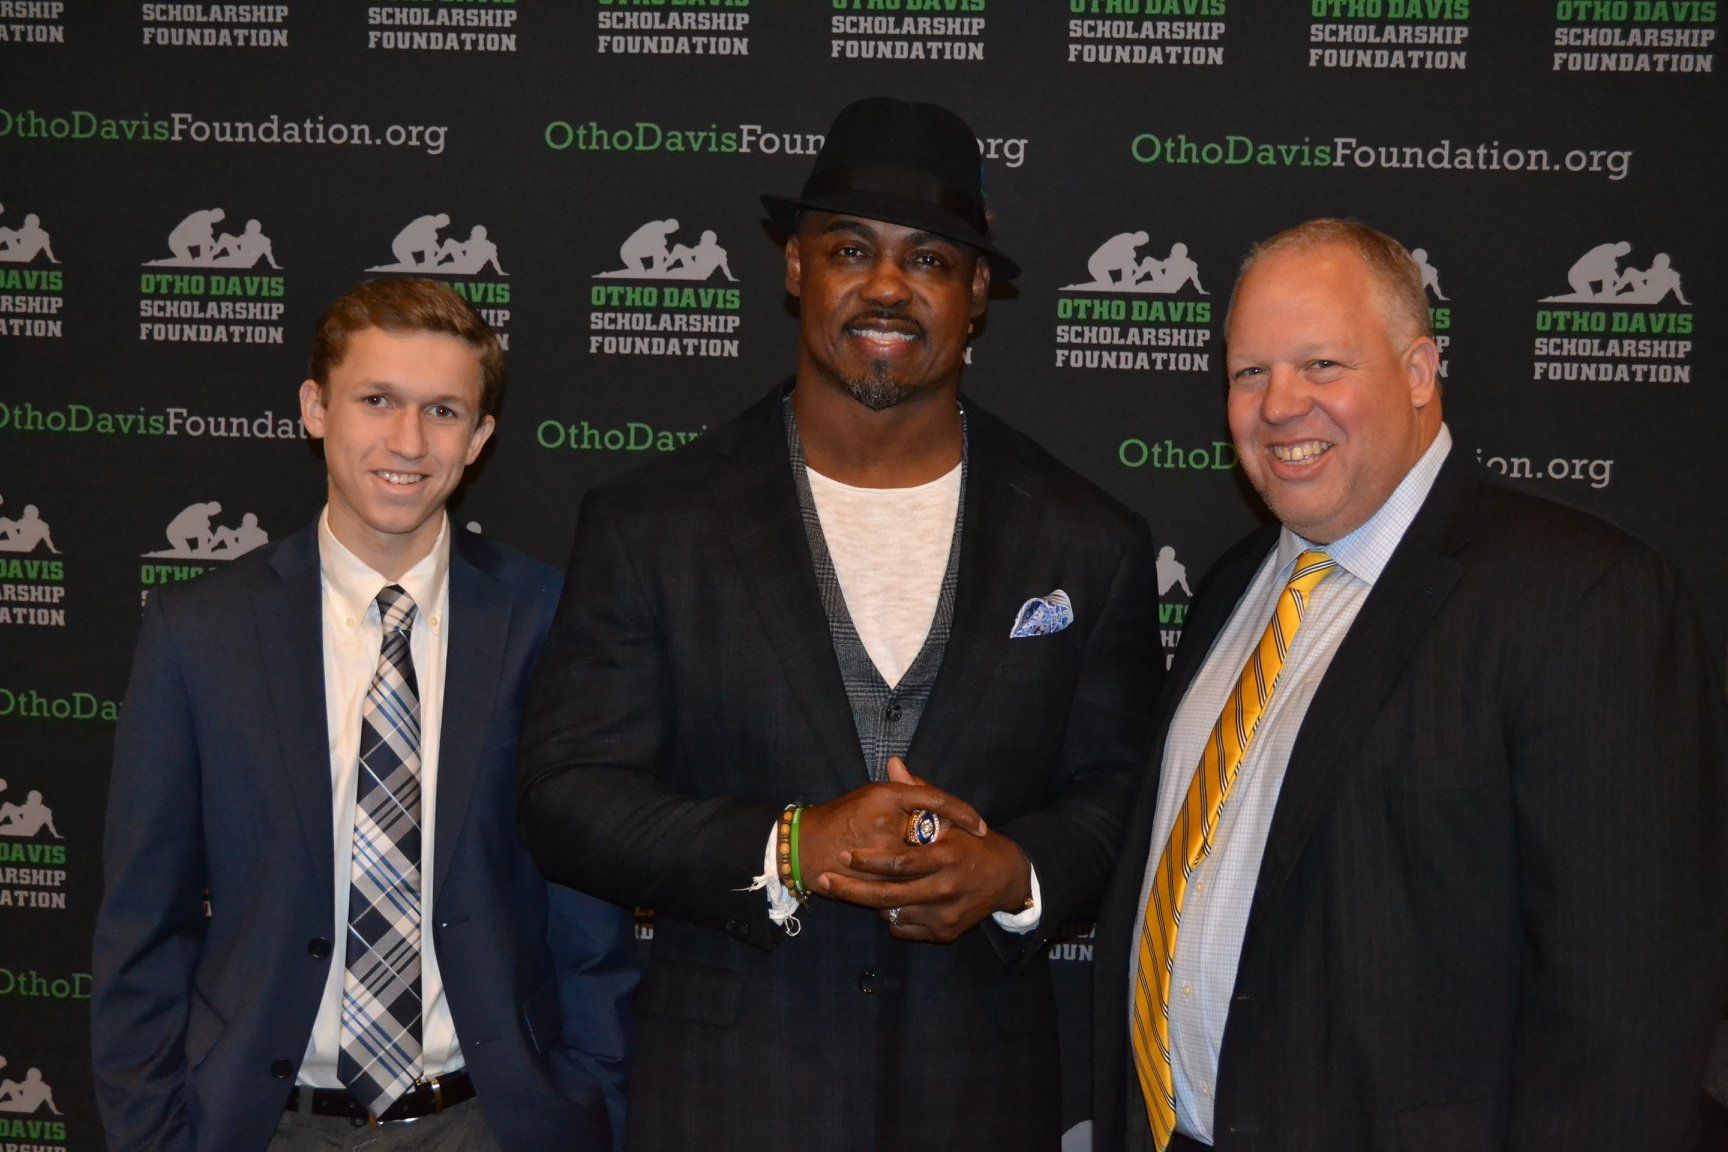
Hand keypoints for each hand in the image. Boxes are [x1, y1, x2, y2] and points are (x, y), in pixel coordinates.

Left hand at [817, 758, 1032, 943]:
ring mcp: (945, 915)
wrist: (1008, 878)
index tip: (842, 854)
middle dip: (851, 890)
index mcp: (946, 856)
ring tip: (856, 889)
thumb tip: (893, 763)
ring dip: (872, 903)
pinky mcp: (945, 933)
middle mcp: (946, 889)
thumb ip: (919, 793)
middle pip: (888, 896)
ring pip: (894, 914)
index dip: (867, 861)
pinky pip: (905, 929)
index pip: (898, 863)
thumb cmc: (973, 843)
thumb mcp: (951, 817)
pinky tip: (887, 905)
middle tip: (826, 881)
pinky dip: (892, 918)